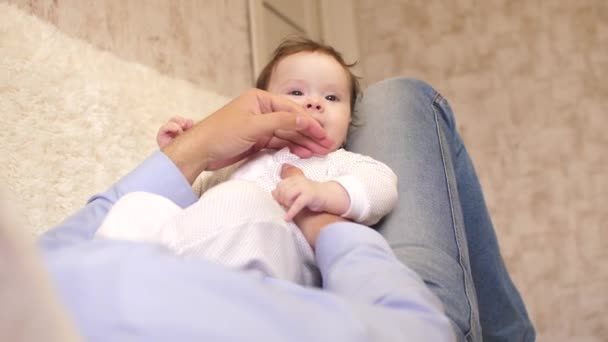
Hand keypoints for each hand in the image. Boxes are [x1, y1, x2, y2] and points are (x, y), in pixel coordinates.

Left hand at [161, 89, 333, 182]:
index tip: (323, 134)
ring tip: (318, 152)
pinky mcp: (257, 140)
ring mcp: (260, 126)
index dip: (309, 123)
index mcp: (260, 99)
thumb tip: (304, 119)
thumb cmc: (220, 134)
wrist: (200, 152)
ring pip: (287, 134)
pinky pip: (279, 143)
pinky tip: (302, 153)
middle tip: (326, 145)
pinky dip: (291, 148)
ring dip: (303, 143)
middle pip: (292, 122)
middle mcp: (261, 110)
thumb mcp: (254, 126)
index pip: (291, 110)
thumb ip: (281, 122)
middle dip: (309, 134)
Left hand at [273, 164, 349, 220]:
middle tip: (286, 206)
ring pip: (287, 196)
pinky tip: (287, 219)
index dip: (278, 194)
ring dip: (286, 205)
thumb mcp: (296, 191)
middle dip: (282, 200)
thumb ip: (285, 191)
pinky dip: (291, 213)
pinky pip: (296, 205)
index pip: (280, 185)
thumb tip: (272, 192)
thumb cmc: (311, 195)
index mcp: (295, 179)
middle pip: (282, 190)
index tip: (280, 201)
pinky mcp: (309, 196)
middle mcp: (299, 181)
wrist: (327, 196)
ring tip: (290, 209)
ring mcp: (304, 188)